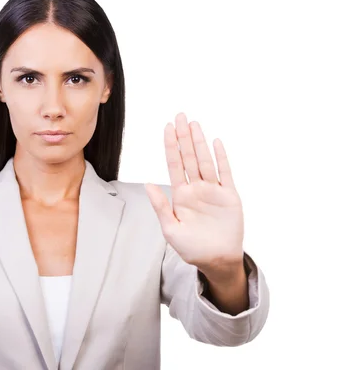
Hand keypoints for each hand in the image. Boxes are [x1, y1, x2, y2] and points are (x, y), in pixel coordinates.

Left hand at [145, 113, 244, 280]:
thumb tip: (148, 184)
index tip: (166, 128)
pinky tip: (216, 142)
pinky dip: (221, 157)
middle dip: (184, 137)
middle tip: (180, 116)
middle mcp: (196, 189)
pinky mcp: (229, 196)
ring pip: (205, 161)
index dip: (170, 146)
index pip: (174, 165)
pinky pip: (225, 173)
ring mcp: (213, 191)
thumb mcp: (171, 229)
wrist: (216, 261)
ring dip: (200, 142)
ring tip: (194, 124)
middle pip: (189, 157)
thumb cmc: (192, 248)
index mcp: (181, 195)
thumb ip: (160, 206)